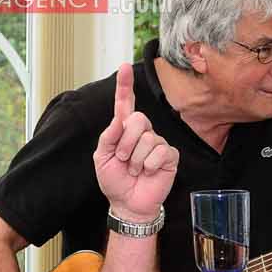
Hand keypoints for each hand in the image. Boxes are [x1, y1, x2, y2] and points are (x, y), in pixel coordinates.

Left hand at [93, 63, 176, 222]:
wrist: (128, 204)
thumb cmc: (115, 180)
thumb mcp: (101, 158)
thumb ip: (108, 136)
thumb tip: (121, 119)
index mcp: (124, 130)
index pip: (125, 103)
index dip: (124, 85)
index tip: (124, 67)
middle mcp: (142, 133)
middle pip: (137, 119)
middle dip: (125, 142)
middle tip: (122, 159)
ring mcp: (158, 143)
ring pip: (148, 139)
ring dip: (135, 159)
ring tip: (134, 170)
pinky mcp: (169, 156)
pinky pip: (161, 152)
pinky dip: (149, 165)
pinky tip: (148, 172)